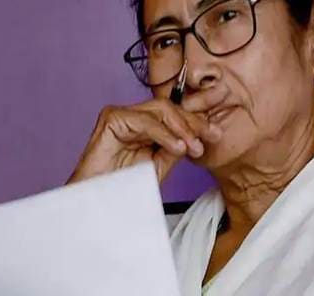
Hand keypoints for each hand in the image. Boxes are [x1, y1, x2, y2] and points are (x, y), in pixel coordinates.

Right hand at [65, 98, 222, 183]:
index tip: (215, 134)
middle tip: (210, 136)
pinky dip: (164, 133)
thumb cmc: (122, 189)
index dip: (196, 123)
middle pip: (169, 108)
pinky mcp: (111, 119)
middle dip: (193, 122)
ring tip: (193, 147)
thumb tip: (197, 135)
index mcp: (144, 126)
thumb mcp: (159, 166)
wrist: (98, 204)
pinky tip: (177, 147)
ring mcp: (121, 115)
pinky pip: (145, 121)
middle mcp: (132, 117)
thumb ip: (176, 148)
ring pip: (160, 111)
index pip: (174, 115)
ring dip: (181, 128)